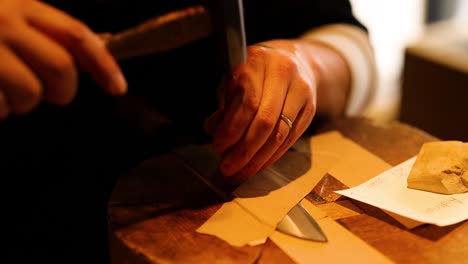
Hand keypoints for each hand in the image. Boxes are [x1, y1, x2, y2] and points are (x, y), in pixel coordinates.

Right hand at [0, 0, 126, 118]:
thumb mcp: (9, 18)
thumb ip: (45, 35)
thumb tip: (89, 62)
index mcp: (21, 6)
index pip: (76, 35)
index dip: (103, 63)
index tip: (118, 87)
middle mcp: (4, 22)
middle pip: (61, 67)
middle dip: (63, 90)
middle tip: (47, 93)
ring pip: (31, 93)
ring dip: (22, 103)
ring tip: (3, 90)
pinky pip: (1, 107)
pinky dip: (0, 110)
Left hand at [205, 40, 317, 182]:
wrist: (296, 60)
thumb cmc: (256, 71)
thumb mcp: (234, 78)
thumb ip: (224, 103)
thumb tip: (213, 130)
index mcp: (258, 61)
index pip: (247, 102)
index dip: (232, 130)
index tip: (218, 147)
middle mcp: (283, 73)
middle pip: (265, 121)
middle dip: (244, 151)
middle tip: (227, 168)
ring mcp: (301, 90)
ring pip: (280, 134)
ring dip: (258, 160)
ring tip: (240, 173)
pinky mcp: (310, 108)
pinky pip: (290, 139)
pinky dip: (271, 157)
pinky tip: (257, 166)